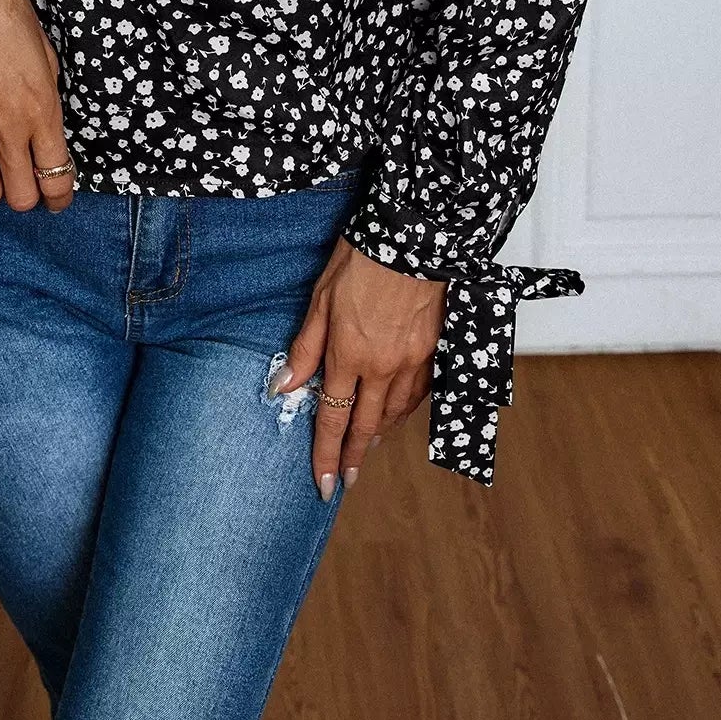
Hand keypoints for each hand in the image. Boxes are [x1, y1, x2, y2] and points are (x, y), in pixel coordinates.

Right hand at [0, 0, 74, 211]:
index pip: (56, 175)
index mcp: (42, 110)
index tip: (60, 195)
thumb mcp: (47, 57)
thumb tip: (45, 119)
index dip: (61, 194)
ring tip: (4, 173)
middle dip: (31, 197)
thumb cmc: (8, 14)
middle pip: (22, 197)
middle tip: (33, 185)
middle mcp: (10, 127)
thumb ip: (47, 97)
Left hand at [273, 238, 447, 499]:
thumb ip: (305, 347)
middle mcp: (383, 365)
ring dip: (379, 434)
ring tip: (366, 447)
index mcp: (349, 353)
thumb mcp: (320, 298)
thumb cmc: (361, 258)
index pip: (333, 418)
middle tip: (346, 481)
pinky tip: (397, 411)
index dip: (326, 455)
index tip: (323, 484)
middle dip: (353, 457)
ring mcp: (414, 359)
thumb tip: (285, 385)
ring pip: (396, 412)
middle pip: (366, 425)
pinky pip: (419, 391)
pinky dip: (405, 408)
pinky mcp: (435, 348)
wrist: (413, 235)